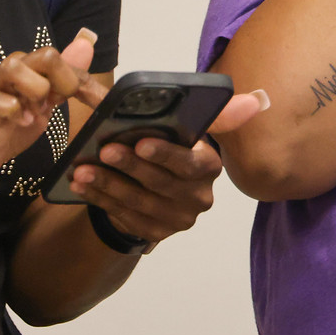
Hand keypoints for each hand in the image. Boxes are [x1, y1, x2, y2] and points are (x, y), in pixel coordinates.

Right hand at [0, 30, 100, 200]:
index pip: (62, 57)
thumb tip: (87, 42)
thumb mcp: (43, 104)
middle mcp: (11, 72)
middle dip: (62, 81)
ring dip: (34, 92)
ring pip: (15, 66)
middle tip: (56, 105)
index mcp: (29, 71)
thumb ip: (64, 77)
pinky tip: (17, 123)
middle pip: (46, 54)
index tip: (87, 104)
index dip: (81, 81)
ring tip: (34, 113)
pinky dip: (12, 112)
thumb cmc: (4, 128)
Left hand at [64, 88, 270, 246]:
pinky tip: (81, 186)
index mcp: (209, 164)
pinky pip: (126, 217)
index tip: (141, 141)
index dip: (167, 153)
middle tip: (103, 149)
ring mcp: (179, 219)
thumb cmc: (164, 146)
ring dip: (108, 184)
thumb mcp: (178, 125)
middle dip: (130, 165)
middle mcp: (200, 195)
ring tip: (82, 169)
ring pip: (140, 202)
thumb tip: (253, 101)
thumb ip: (199, 107)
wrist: (151, 185)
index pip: (191, 162)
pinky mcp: (158, 233)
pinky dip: (101, 200)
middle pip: (162, 183)